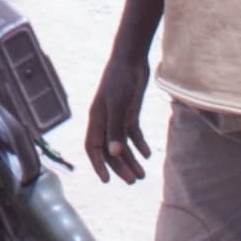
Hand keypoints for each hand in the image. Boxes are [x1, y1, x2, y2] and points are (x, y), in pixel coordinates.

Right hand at [84, 53, 151, 184]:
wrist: (131, 59)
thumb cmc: (121, 80)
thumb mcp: (119, 105)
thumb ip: (116, 129)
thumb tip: (114, 153)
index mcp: (97, 120)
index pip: (93, 148)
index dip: (98, 165)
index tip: (107, 180)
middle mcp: (105, 121)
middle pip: (110, 150)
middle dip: (120, 167)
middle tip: (134, 181)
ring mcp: (117, 117)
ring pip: (122, 144)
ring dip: (131, 160)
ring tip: (142, 175)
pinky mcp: (129, 112)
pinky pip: (132, 134)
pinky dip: (139, 145)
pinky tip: (148, 155)